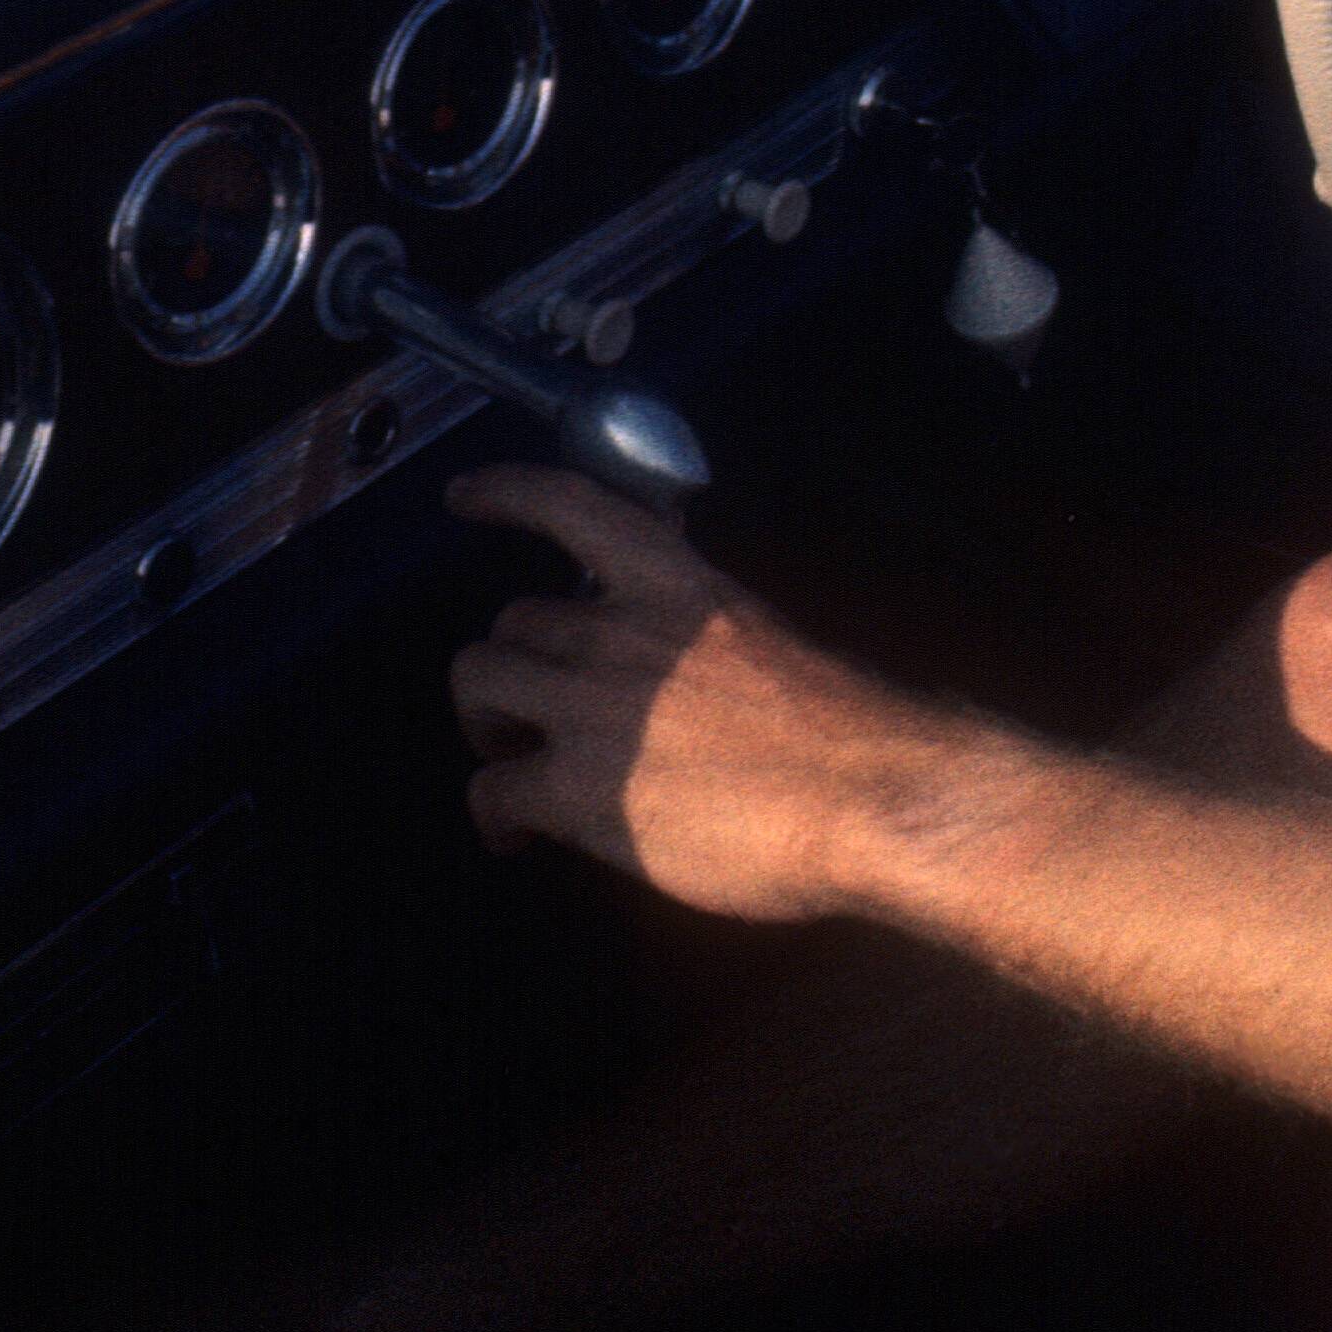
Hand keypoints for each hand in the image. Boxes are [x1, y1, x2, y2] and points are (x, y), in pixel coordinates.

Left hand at [440, 466, 966, 920]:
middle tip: (528, 713)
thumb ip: (699, 635)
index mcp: (676, 584)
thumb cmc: (840, 733)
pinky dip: (493, 815)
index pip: (567, 505)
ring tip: (514, 762)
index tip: (465, 496)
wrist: (865, 797)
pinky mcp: (575, 789)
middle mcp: (619, 631)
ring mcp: (590, 708)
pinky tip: (516, 837)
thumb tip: (672, 667)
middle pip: (511, 623)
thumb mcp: (762, 639)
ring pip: (479, 687)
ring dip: (488, 725)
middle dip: (512, 668)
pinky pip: (490, 790)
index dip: (504, 494)